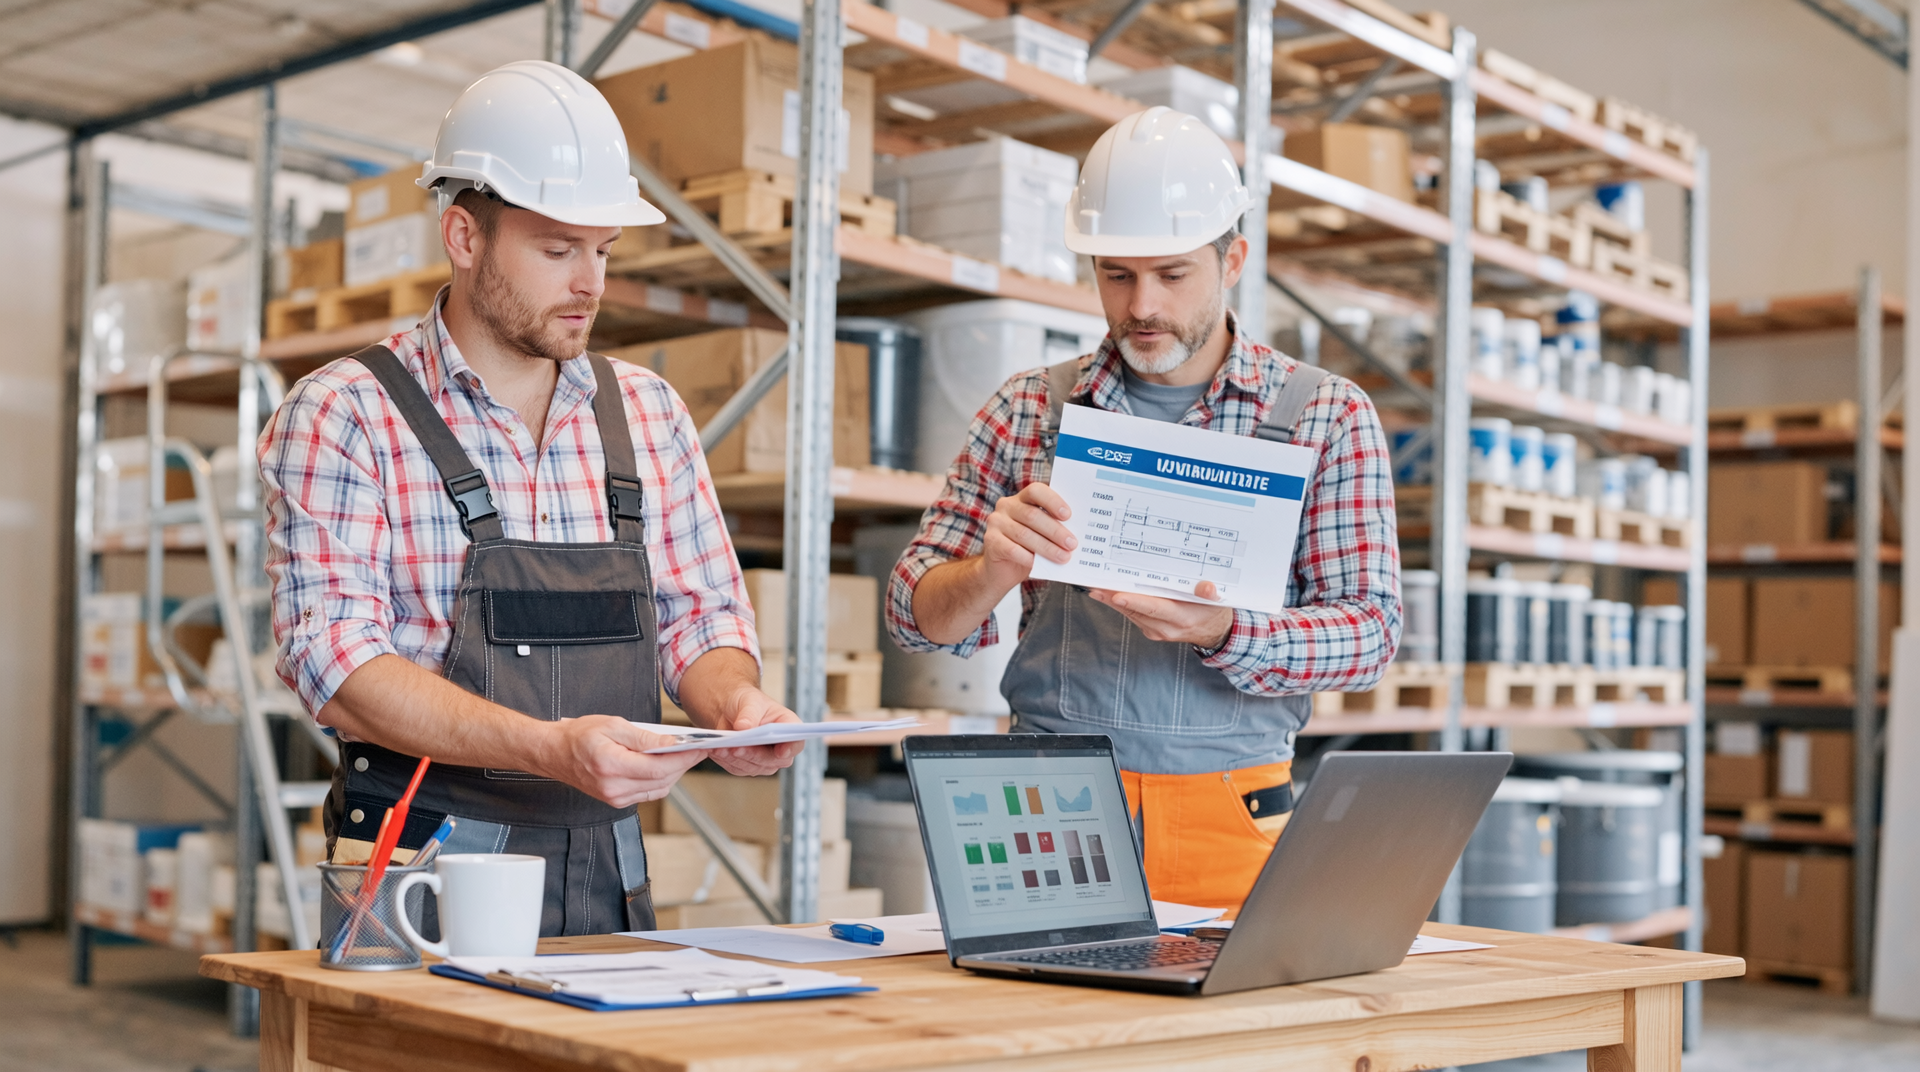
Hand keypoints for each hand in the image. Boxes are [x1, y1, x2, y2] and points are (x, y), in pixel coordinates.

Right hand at [538, 715, 708, 807]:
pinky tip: (665, 765)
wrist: (554, 752)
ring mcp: (615, 798)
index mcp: (611, 766)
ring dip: (675, 773)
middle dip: (684, 764)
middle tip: (699, 749)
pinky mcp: (617, 800)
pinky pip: (648, 793)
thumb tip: (671, 744)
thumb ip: (645, 737)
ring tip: (684, 755)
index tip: (700, 748)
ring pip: (659, 789)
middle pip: (663, 781)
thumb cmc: (579, 735)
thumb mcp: (613, 725)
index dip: (684, 759)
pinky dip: (661, 780)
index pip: (659, 768)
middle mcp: (614, 788)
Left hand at [707, 686, 803, 776]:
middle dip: (754, 754)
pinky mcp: (747, 766)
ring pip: (753, 767)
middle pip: (773, 760)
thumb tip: (743, 728)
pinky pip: (737, 768)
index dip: (790, 748)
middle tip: (737, 747)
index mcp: (788, 728)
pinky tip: (716, 750)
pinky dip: (725, 760)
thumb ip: (749, 714)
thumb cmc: (747, 702)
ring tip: (720, 748)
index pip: (796, 742)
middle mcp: (780, 748)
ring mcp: (764, 761)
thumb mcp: (749, 701)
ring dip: (736, 758)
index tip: (780, 751)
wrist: (730, 710)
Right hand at [981, 482, 1075, 588]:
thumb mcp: (1041, 534)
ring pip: (1024, 534)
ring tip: (1063, 557)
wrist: (1001, 569)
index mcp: (1021, 498)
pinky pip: (1012, 549)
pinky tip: (1039, 564)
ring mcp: (996, 522)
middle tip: (1072, 544)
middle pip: (1032, 515)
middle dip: (1055, 531)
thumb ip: (1053, 527)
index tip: (1068, 515)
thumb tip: (1076, 533)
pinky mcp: (990, 541)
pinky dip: (1028, 558)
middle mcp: (1006, 506)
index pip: (1036, 491)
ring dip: (1047, 547)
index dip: (1052, 501)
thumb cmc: (1027, 548)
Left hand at [1089, 580, 1235, 649]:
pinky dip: (1121, 605)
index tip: (1117, 595)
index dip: (1136, 602)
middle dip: (1114, 599)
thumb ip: (1211, 594)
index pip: (1155, 608)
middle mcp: (1166, 627)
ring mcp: (1156, 631)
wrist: (1214, 631)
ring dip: (1113, 602)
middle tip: (1096, 586)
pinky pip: (1132, 616)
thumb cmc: (1213, 610)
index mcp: (1182, 618)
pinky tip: (1109, 594)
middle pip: (1136, 611)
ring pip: (1131, 614)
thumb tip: (1209, 588)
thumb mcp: (1217, 600)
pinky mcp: (1150, 629)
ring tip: (1096, 587)